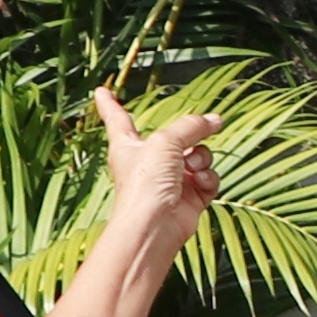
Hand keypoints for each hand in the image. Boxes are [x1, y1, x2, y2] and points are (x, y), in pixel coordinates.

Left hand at [96, 87, 221, 252]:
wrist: (155, 225)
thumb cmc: (144, 186)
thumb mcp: (166, 141)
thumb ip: (191, 126)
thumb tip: (215, 121)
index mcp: (129, 144)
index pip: (117, 117)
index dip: (109, 103)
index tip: (101, 91)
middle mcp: (149, 161)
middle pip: (177, 135)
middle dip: (192, 133)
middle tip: (204, 127)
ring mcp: (171, 178)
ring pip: (198, 155)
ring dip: (202, 157)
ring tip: (193, 167)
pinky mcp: (190, 196)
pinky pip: (208, 177)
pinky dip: (208, 178)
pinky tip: (199, 182)